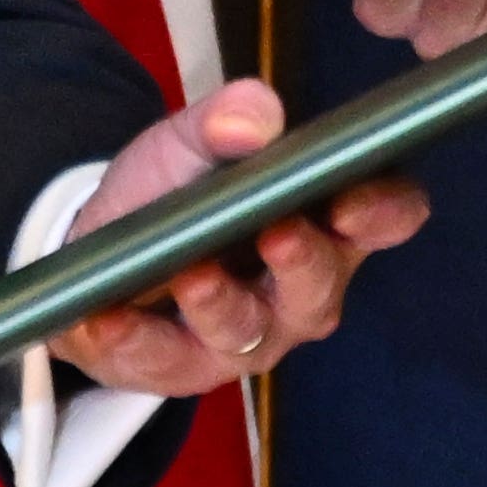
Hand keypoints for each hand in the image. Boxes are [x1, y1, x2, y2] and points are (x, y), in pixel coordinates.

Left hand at [45, 80, 427, 393]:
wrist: (102, 250)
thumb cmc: (175, 191)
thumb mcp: (189, 142)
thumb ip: (223, 120)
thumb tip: (254, 116)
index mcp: (325, 226)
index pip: (384, 218)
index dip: (381, 211)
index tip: (353, 199)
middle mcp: (299, 292)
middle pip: (319, 288)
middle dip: (302, 263)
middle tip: (279, 235)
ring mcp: (245, 339)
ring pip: (246, 331)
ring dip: (219, 304)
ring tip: (193, 274)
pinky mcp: (181, 370)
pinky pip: (163, 360)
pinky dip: (135, 338)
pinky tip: (107, 318)